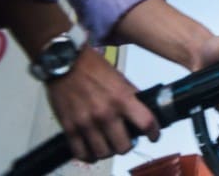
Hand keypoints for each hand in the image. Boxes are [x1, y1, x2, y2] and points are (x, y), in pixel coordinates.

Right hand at [45, 46, 158, 160]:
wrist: (64, 62)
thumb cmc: (92, 67)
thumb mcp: (120, 79)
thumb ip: (130, 96)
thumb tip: (141, 110)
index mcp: (122, 98)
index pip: (146, 123)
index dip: (154, 133)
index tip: (154, 136)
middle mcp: (105, 113)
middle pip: (124, 146)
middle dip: (128, 145)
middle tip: (127, 140)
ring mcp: (86, 122)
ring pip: (104, 153)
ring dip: (109, 151)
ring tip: (109, 145)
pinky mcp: (69, 127)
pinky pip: (81, 152)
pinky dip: (89, 155)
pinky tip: (92, 150)